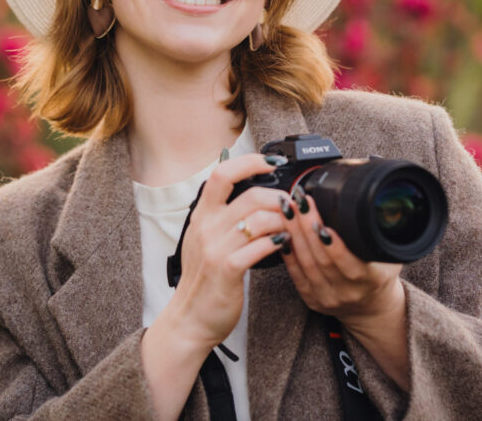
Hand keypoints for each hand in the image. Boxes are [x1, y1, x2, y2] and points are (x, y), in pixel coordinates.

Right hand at [164, 154, 291, 348]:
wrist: (190, 318)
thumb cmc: (203, 279)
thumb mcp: (205, 240)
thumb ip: (223, 217)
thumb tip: (254, 196)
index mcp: (202, 215)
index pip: (223, 173)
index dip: (250, 162)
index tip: (272, 162)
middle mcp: (206, 227)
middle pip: (251, 195)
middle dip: (279, 198)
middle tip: (292, 207)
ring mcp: (215, 248)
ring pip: (260, 219)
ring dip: (283, 221)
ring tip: (291, 227)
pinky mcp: (227, 269)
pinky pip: (259, 247)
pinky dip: (277, 243)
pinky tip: (284, 245)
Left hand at [280, 192, 404, 325]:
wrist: (371, 308)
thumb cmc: (381, 276)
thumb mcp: (393, 257)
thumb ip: (384, 236)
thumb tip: (381, 206)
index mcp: (372, 280)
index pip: (351, 265)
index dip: (335, 246)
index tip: (324, 223)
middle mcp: (348, 292)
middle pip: (322, 259)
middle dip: (308, 227)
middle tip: (299, 202)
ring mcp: (327, 298)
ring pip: (306, 264)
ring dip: (294, 234)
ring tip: (288, 209)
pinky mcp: (311, 299)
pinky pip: (295, 274)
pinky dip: (288, 252)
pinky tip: (282, 232)